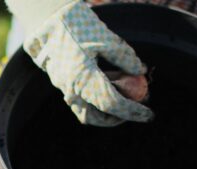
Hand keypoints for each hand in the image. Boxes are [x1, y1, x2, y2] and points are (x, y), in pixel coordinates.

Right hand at [6, 0, 152, 126]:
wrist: (47, 22)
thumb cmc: (77, 26)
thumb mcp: (105, 38)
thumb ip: (124, 56)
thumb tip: (140, 70)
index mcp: (83, 79)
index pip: (112, 104)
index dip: (133, 110)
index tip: (149, 113)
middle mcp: (72, 90)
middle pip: (98, 117)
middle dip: (119, 116)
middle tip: (137, 108)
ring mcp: (65, 90)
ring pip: (87, 115)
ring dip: (106, 114)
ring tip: (123, 102)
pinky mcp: (62, 86)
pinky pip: (80, 105)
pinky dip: (96, 106)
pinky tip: (109, 92)